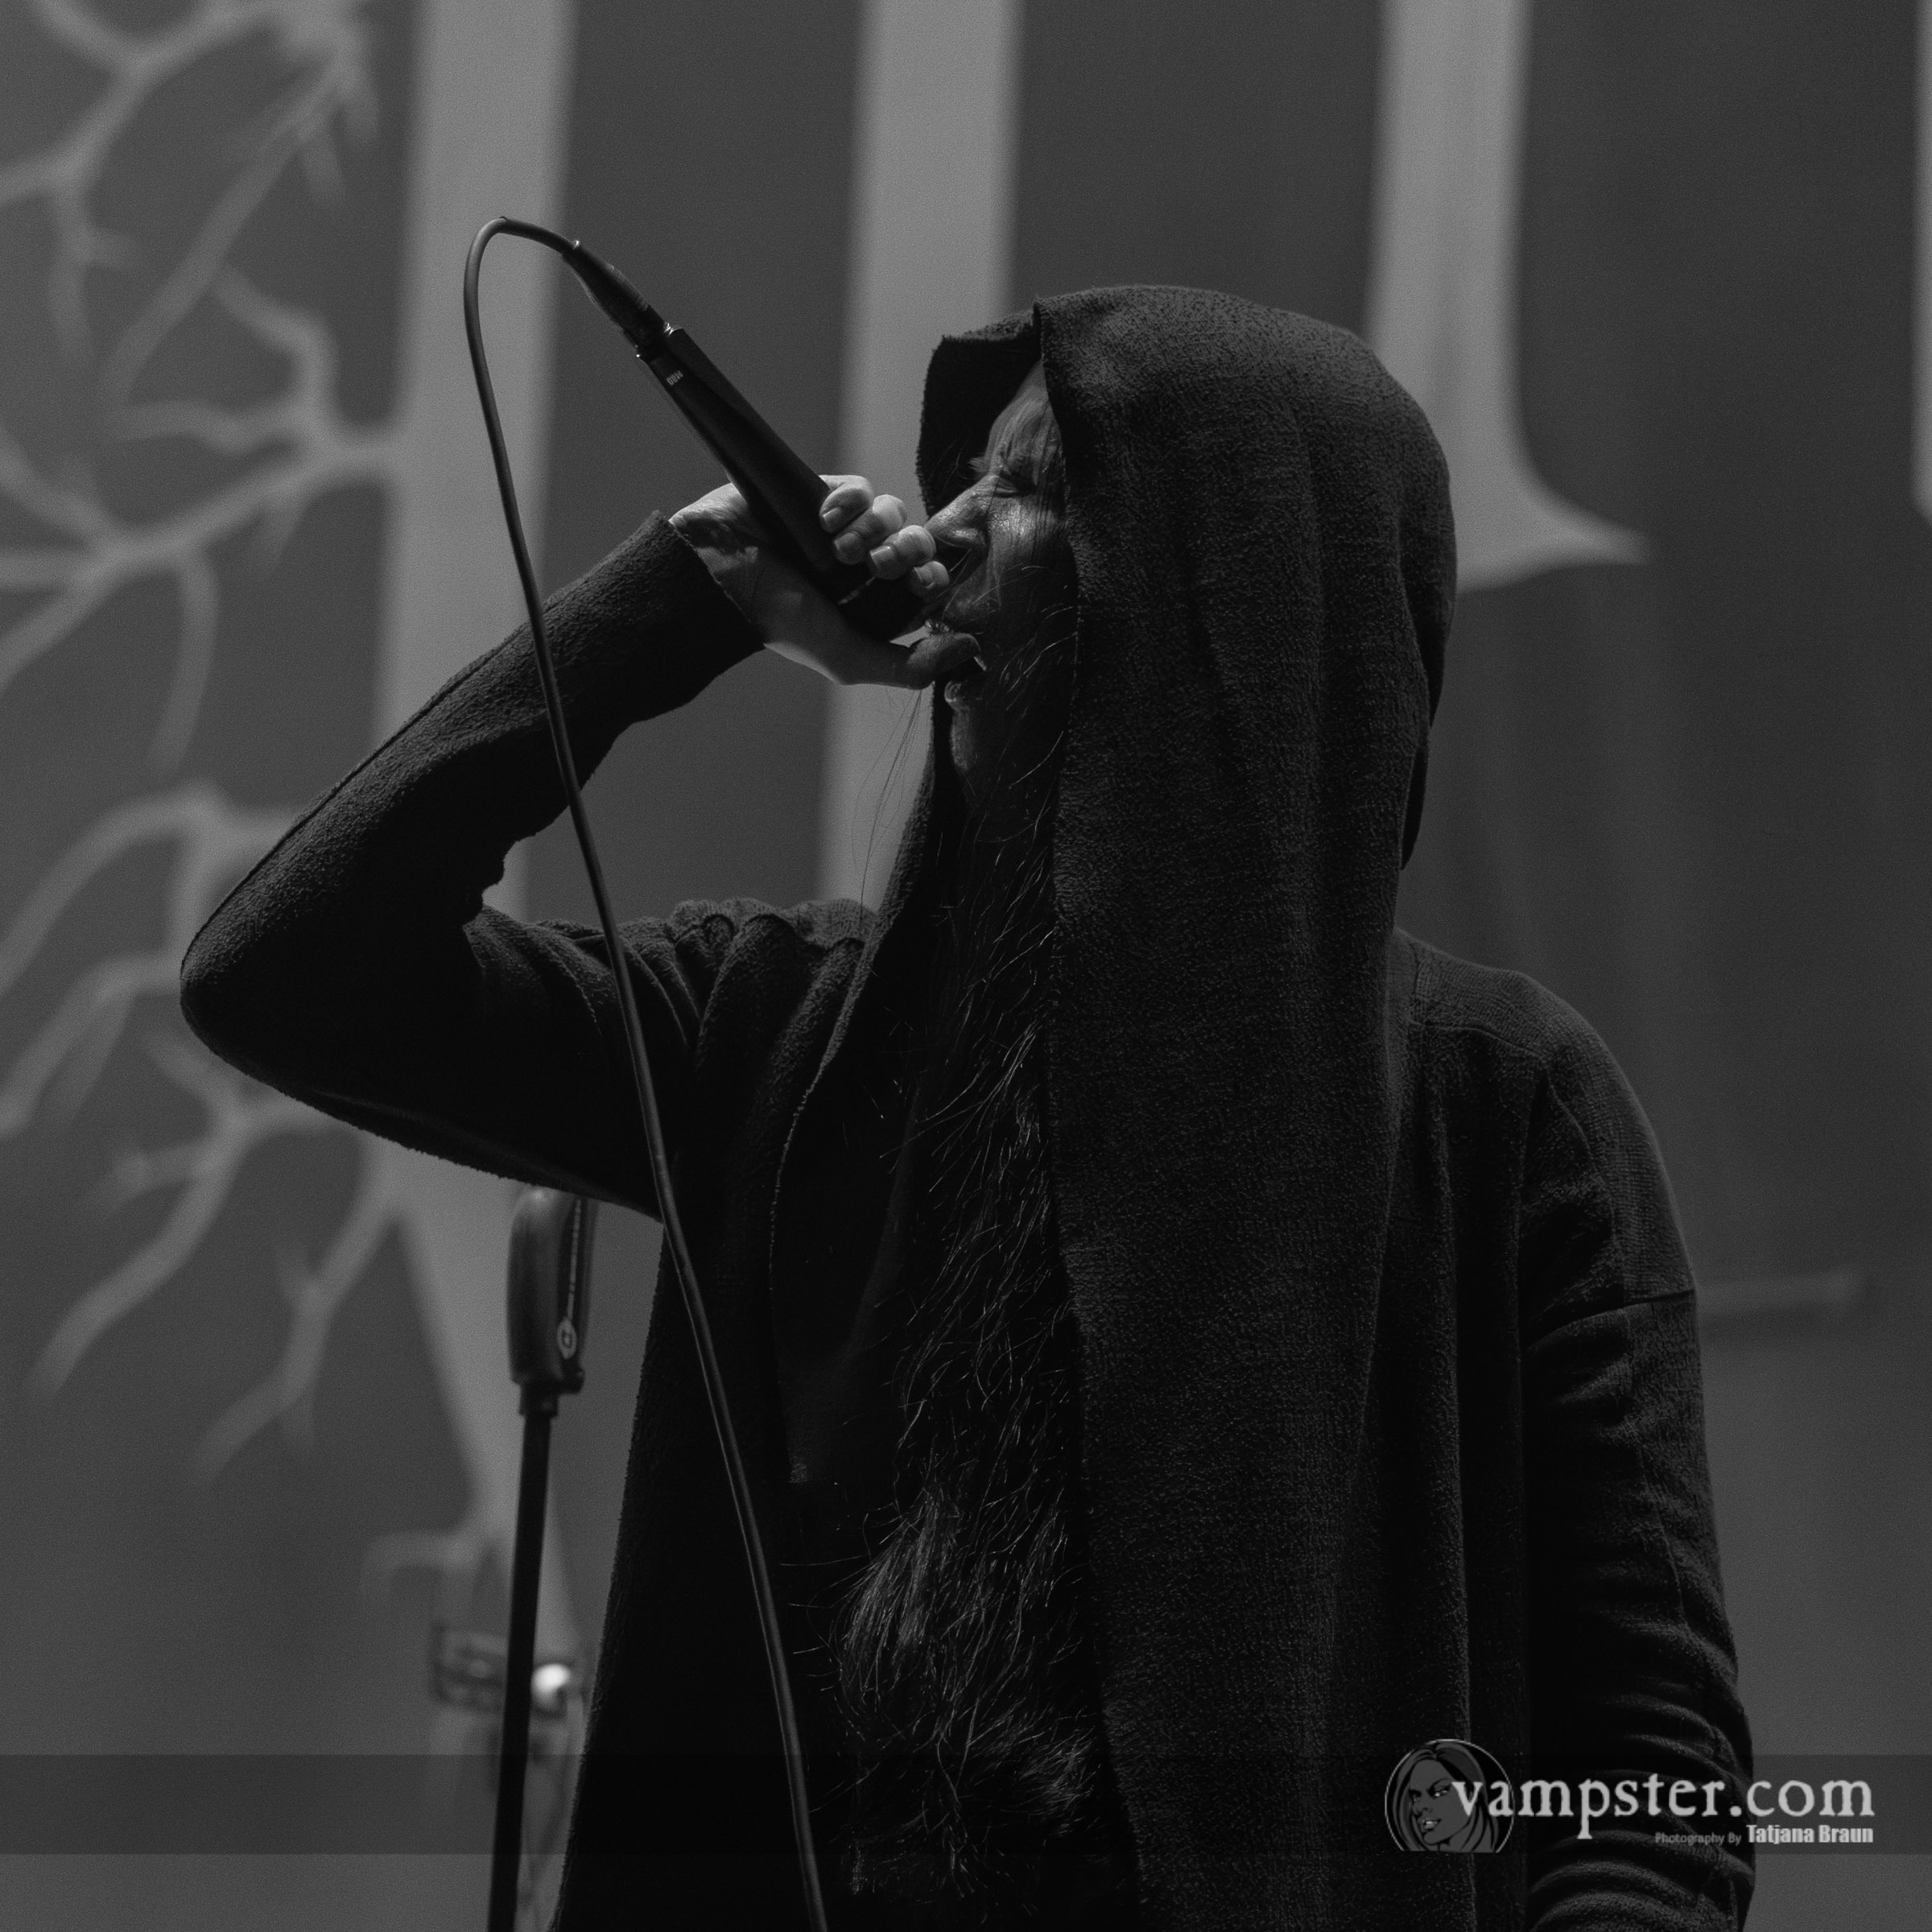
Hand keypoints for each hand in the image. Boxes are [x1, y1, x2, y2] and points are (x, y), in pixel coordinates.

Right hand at [670, 475, 975, 688]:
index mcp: (878, 603)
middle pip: (918, 542)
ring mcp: (847, 528)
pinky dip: (848, 502)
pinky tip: (823, 521)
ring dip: (874, 528)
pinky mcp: (825, 495)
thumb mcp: (850, 657)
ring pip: (893, 511)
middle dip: (905, 550)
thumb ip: (909, 666)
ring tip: (840, 549)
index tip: (913, 585)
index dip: (931, 577)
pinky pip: (860, 486)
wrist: (722, 577)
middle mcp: (868, 566)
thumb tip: (972, 649)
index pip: (930, 582)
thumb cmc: (781, 623)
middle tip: (875, 565)